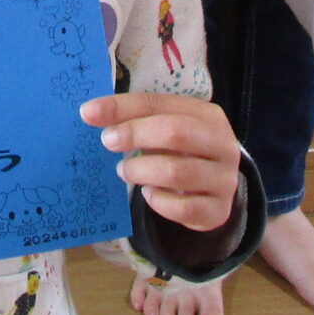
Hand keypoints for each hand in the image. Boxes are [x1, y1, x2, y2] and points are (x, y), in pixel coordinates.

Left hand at [80, 92, 241, 231]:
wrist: (215, 190)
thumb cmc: (183, 152)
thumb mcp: (166, 128)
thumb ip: (136, 118)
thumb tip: (92, 113)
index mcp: (208, 115)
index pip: (160, 103)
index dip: (122, 107)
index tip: (89, 113)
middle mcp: (223, 145)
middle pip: (175, 132)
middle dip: (134, 135)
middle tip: (108, 141)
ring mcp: (224, 179)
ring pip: (176, 172)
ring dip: (141, 171)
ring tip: (125, 170)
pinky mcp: (218, 211)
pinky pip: (182, 207)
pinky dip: (158, 201)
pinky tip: (149, 193)